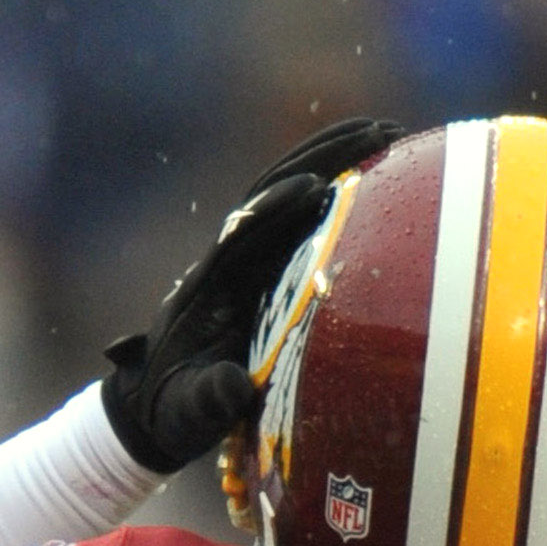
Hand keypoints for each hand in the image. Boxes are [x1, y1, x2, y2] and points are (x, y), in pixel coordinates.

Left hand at [102, 117, 394, 474]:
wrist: (157, 403)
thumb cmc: (174, 411)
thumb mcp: (187, 413)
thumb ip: (208, 400)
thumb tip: (234, 384)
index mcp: (211, 284)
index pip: (245, 233)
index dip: (277, 209)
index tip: (315, 188)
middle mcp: (233, 257)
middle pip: (276, 191)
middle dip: (323, 159)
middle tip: (378, 132)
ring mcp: (253, 257)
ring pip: (293, 194)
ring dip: (337, 160)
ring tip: (389, 132)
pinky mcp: (271, 266)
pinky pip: (307, 220)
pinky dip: (339, 190)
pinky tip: (379, 171)